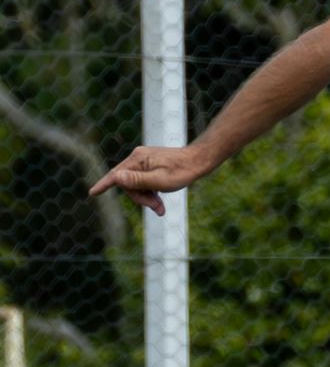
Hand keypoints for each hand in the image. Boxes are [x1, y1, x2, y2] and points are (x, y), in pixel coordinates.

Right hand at [88, 144, 211, 213]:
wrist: (199, 160)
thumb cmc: (182, 172)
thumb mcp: (160, 180)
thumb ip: (137, 180)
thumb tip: (116, 178)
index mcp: (138, 160)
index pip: (116, 175)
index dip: (104, 185)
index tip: (92, 193)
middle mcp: (137, 157)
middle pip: (127, 183)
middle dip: (140, 198)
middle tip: (157, 209)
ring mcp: (144, 160)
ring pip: (136, 184)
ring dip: (147, 197)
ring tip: (161, 208)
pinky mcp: (150, 164)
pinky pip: (143, 180)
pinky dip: (150, 192)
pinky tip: (159, 201)